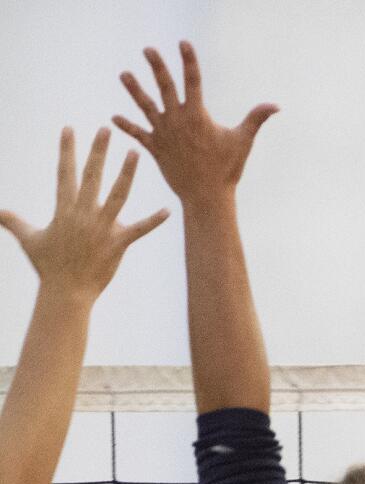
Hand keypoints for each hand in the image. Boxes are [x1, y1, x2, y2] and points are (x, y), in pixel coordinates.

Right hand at [0, 127, 168, 296]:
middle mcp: (83, 214)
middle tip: (106, 129)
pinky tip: (168, 211)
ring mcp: (102, 228)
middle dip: (98, 151)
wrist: (66, 292)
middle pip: (92, 176)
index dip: (67, 150)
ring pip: (117, 195)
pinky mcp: (117, 243)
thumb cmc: (48, 266)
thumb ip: (14, 221)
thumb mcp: (29, 239)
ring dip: (127, 174)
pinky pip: (139, 230)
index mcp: (64, 209)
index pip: (65, 173)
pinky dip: (153, 221)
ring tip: (136, 153)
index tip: (69, 129)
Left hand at [113, 41, 277, 207]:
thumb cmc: (226, 169)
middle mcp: (177, 120)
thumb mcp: (242, 141)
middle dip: (157, 67)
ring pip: (146, 106)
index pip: (193, 81)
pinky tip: (113, 118)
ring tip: (124, 74)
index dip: (188, 61)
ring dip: (134, 90)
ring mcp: (164, 133)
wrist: (206, 196)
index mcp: (197, 116)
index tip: (183, 43)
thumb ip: (255, 119)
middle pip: (165, 87)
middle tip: (148, 50)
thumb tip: (276, 106)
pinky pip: (138, 134)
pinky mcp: (155, 148)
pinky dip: (127, 126)